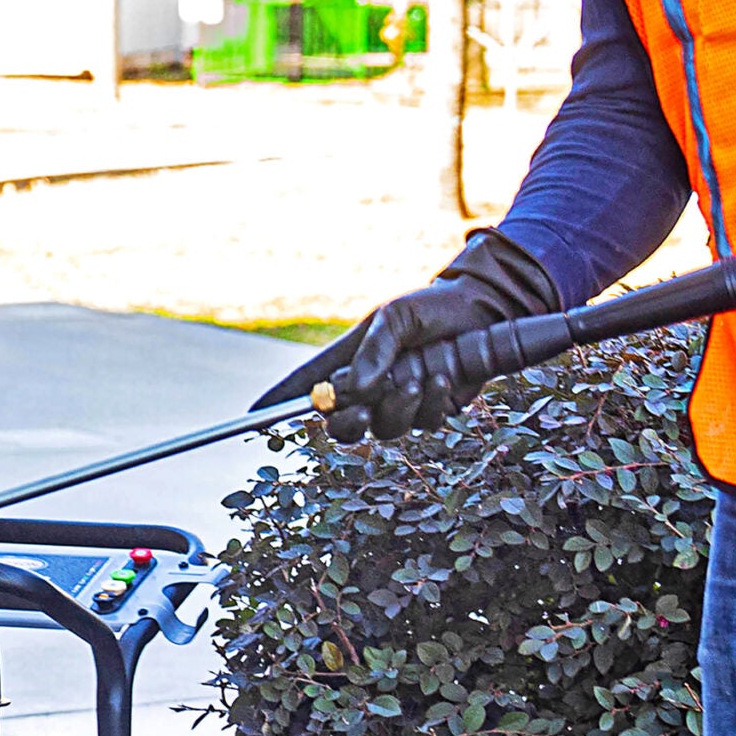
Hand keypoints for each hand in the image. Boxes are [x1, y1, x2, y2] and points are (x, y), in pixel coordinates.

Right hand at [253, 231, 557, 438]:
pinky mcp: (430, 410)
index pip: (305, 384)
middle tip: (362, 406)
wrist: (482, 313)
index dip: (278, 403)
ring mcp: (398, 401)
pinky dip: (433, 402)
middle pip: (341, 425)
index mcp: (349, 359)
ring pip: (385, 428)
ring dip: (402, 404)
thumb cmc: (430, 308)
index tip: (252, 417)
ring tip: (424, 374)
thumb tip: (354, 389)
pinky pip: (424, 423)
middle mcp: (369, 386)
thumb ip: (374, 351)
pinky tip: (444, 377)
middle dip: (350, 421)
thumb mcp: (396, 317)